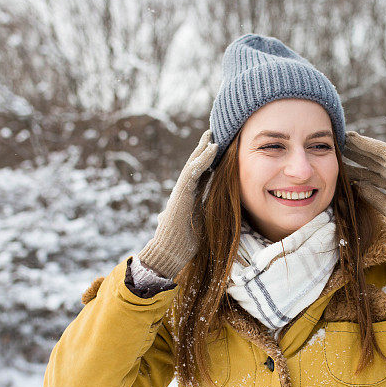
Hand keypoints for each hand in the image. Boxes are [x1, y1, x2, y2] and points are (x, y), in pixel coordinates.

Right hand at [137, 129, 217, 277]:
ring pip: (193, 165)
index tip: (216, 149)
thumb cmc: (181, 244)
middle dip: (203, 150)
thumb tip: (179, 217)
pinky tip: (212, 148)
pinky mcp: (181, 192)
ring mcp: (181, 191)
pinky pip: (193, 171)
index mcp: (188, 197)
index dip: (207, 162)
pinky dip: (203, 159)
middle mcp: (184, 191)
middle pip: (195, 166)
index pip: (199, 175)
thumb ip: (193, 218)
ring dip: (203, 150)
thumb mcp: (194, 227)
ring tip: (212, 136)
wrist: (169, 252)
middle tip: (212, 133)